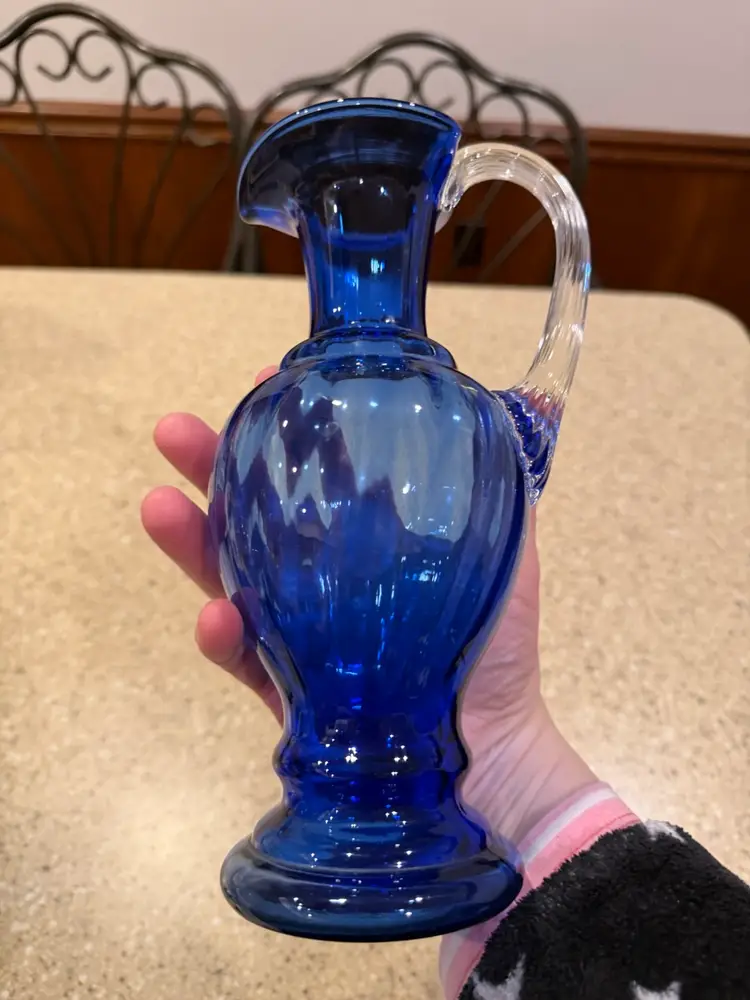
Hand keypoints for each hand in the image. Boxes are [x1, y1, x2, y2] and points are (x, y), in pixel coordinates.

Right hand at [142, 369, 594, 844]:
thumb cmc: (497, 650)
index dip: (288, 431)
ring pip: (232, 579)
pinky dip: (227, 640)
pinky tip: (217, 620)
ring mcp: (299, 634)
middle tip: (172, 432)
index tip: (265, 382)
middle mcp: (325, 579)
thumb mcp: (506, 560)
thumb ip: (499, 500)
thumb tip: (493, 415)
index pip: (318, 475)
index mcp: (369, 542)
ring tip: (158, 505)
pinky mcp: (287, 690)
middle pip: (254, 516)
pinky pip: (248, 660)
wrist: (490, 752)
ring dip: (192, 543)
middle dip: (210, 470)